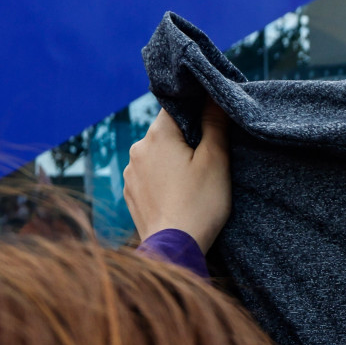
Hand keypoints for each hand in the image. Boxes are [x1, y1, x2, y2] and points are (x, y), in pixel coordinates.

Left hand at [124, 102, 231, 251]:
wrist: (175, 249)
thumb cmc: (199, 204)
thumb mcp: (216, 161)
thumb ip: (215, 124)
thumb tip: (214, 95)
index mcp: (158, 134)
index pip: (176, 107)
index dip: (195, 112)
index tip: (210, 125)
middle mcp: (138, 148)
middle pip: (165, 132)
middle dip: (184, 140)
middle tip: (206, 161)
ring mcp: (131, 172)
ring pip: (156, 154)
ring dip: (171, 161)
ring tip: (190, 184)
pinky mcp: (130, 193)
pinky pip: (148, 176)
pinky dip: (161, 180)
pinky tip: (177, 196)